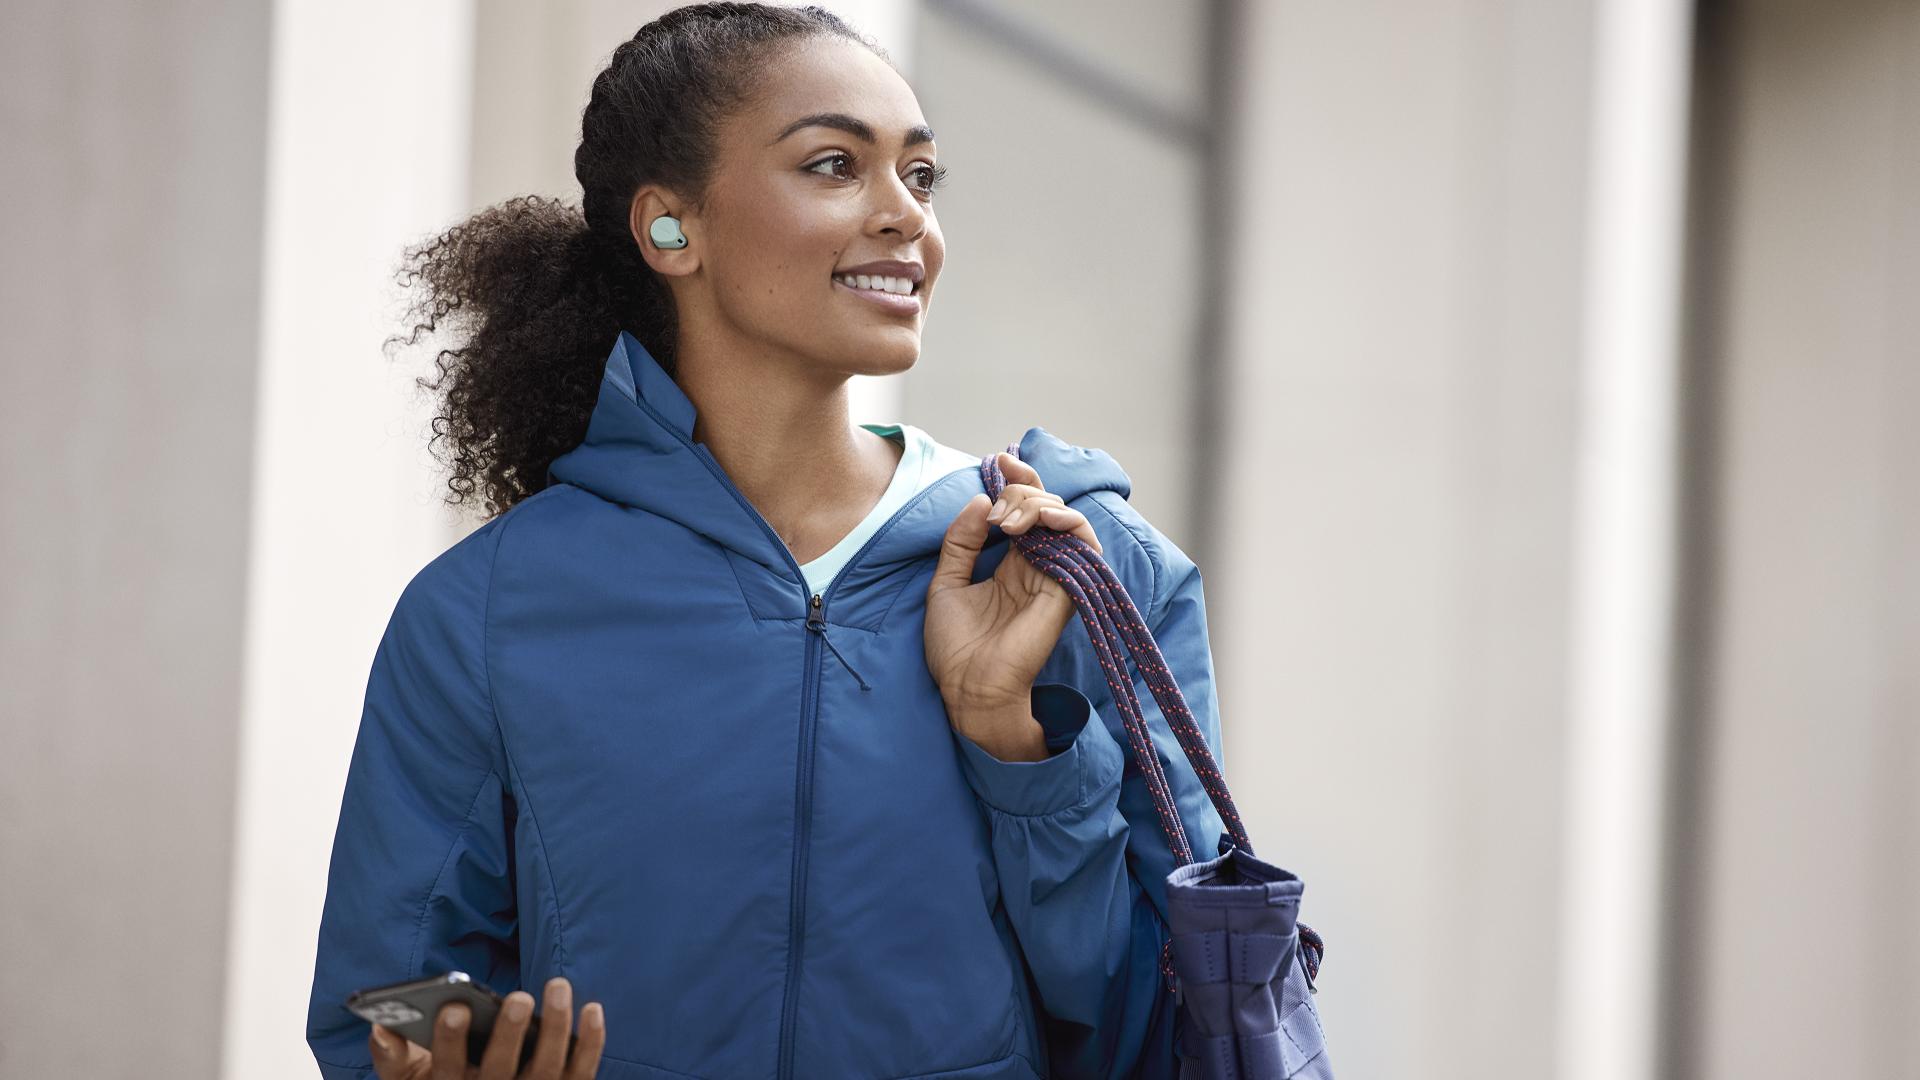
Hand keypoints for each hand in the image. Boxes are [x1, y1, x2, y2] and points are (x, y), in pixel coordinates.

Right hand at [369, 975, 605, 1079]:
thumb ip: (391, 1057)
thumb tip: (380, 1027)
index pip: (449, 1070)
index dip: (449, 1041)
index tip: (453, 1007)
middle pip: (502, 1072)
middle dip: (509, 1034)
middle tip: (518, 998)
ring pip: (546, 1070)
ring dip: (556, 1028)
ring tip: (558, 987)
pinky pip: (582, 1072)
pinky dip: (590, 1043)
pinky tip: (592, 1008)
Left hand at [926, 452, 1101, 758]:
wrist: (966, 689)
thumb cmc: (955, 647)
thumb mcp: (946, 582)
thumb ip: (961, 541)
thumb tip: (983, 499)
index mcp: (1011, 562)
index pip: (1025, 509)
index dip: (1017, 480)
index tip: (998, 462)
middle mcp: (1037, 565)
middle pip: (1046, 505)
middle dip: (1022, 492)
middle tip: (996, 510)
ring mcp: (1054, 576)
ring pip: (1066, 518)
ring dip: (1039, 505)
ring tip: (1009, 520)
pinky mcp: (1068, 589)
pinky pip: (1085, 544)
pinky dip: (1067, 522)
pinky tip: (1036, 524)